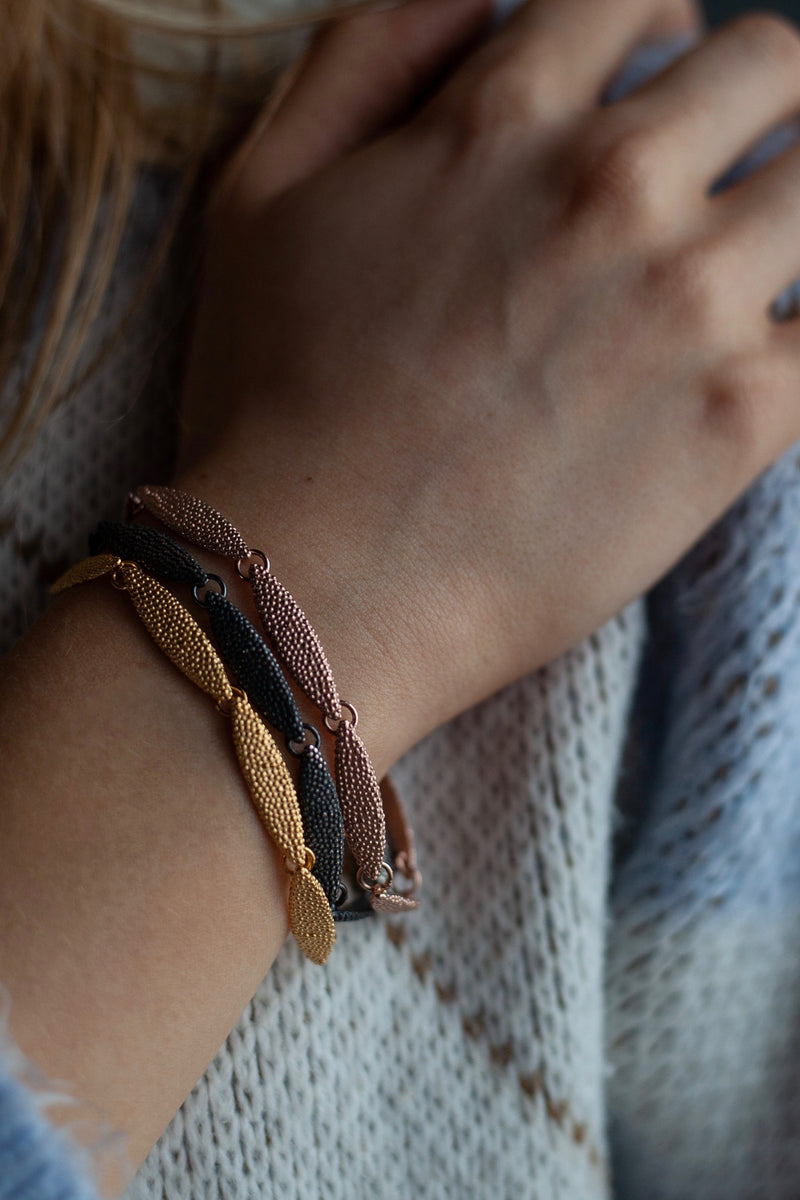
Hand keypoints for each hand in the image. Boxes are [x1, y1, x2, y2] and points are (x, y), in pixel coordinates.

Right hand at [180, 0, 799, 771]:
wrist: (317, 584)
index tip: (647, 76)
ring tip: (742, 266)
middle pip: (769, 66)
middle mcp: (613, 187)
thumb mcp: (260, 194)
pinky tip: (762, 361)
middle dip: (749, 100)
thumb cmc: (270, 403)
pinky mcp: (739, 419)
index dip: (652, 27)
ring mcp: (690, 302)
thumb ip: (367, 57)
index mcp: (502, 120)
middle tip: (715, 170)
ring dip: (796, 205)